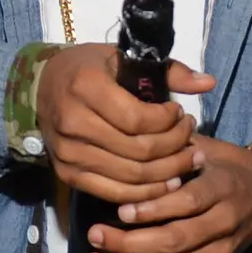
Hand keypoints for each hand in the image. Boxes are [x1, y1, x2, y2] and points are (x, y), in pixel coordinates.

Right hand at [37, 44, 207, 204]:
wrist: (42, 89)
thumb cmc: (88, 69)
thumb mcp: (123, 59)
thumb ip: (168, 71)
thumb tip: (209, 82)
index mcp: (86, 86)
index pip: (137, 119)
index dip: (168, 122)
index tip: (180, 114)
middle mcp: (73, 122)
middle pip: (138, 151)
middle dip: (174, 149)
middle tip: (191, 140)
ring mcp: (68, 153)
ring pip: (130, 177)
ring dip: (166, 174)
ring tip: (186, 161)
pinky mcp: (67, 174)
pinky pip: (114, 193)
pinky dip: (144, 193)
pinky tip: (166, 182)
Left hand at [80, 136, 251, 252]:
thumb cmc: (227, 165)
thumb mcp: (208, 147)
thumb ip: (174, 148)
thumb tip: (132, 137)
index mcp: (222, 188)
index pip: (188, 202)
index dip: (153, 210)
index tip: (119, 210)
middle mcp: (223, 224)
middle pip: (176, 242)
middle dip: (130, 244)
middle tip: (94, 237)